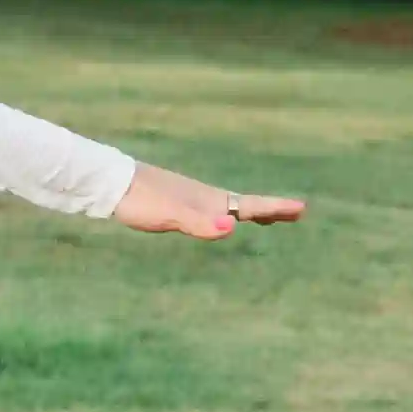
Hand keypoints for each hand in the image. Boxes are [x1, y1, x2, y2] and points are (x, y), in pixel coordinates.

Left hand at [112, 162, 304, 240]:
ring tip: (265, 218)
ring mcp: (190, 198)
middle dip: (270, 210)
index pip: (249, 205)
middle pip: (244, 204)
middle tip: (296, 212)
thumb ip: (198, 222)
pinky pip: (210, 210)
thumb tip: (231, 227)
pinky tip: (216, 219)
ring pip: (228, 206)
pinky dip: (224, 215)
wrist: (109, 183)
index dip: (275, 208)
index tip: (302, 207)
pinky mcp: (175, 202)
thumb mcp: (169, 214)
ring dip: (250, 212)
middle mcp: (203, 197)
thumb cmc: (139, 200)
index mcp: (208, 200)